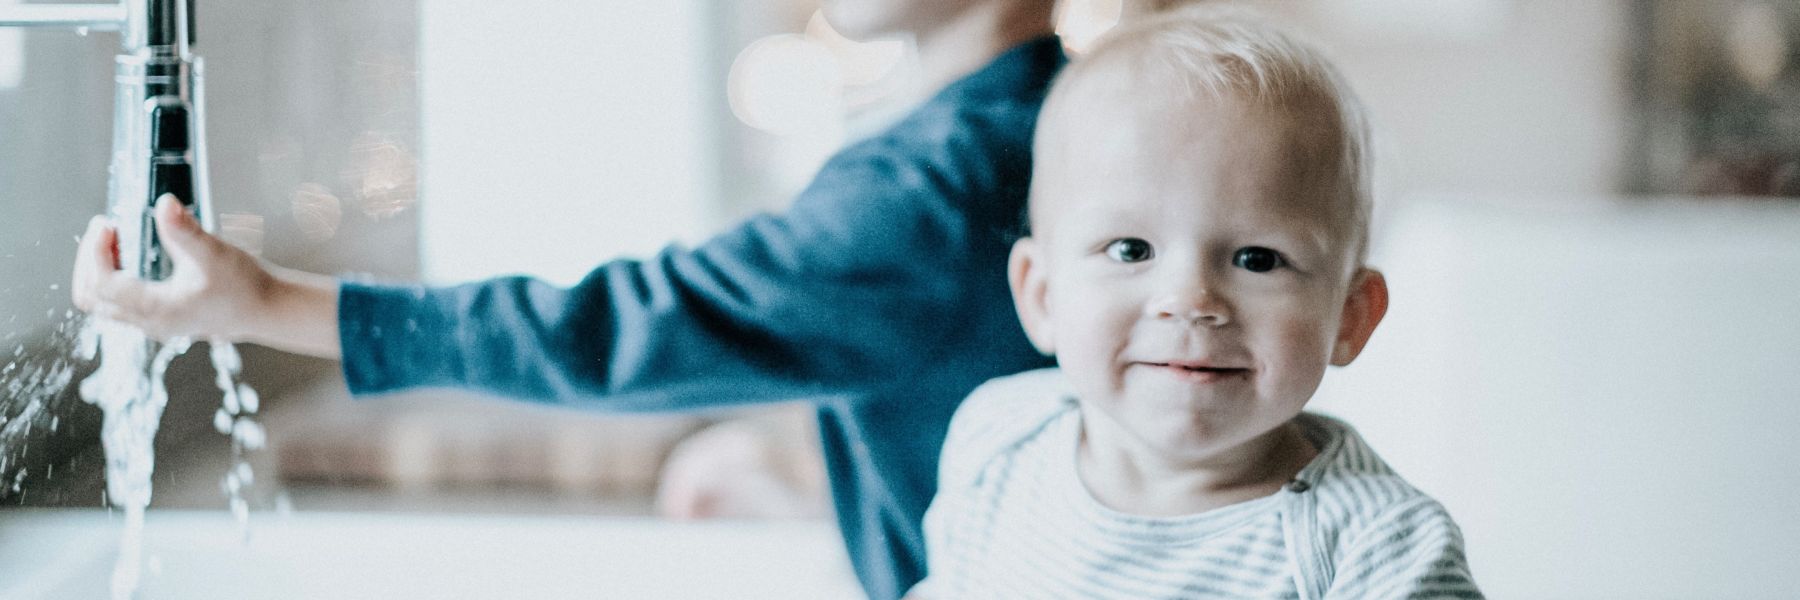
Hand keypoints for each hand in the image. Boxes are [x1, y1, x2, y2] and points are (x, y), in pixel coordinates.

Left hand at [72, 194, 276, 340]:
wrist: (266, 310)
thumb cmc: (245, 286)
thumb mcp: (215, 253)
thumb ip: (185, 231)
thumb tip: (165, 203)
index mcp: (157, 309)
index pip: (102, 283)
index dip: (95, 251)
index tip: (107, 224)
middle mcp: (149, 322)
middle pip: (91, 297)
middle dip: (89, 260)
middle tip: (104, 230)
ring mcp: (151, 324)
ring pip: (100, 303)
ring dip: (98, 270)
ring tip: (114, 241)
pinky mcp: (158, 319)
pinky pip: (116, 305)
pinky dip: (111, 280)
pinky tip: (129, 256)